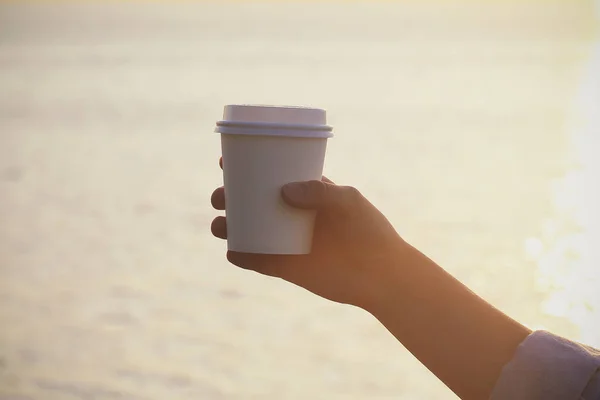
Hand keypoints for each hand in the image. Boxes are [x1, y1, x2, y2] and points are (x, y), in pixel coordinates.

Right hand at [210, 157, 405, 307]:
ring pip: (249, 231)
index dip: (247, 169)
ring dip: (229, 226)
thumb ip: (319, 191)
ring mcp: (286, 242)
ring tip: (219, 224)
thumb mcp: (347, 201)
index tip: (225, 162)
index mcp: (305, 194)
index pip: (270, 177)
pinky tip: (232, 252)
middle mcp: (291, 216)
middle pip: (252, 203)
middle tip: (220, 196)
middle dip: (229, 197)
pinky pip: (256, 261)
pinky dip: (241, 256)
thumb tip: (283, 190)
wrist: (380, 274)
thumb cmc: (369, 231)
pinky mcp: (286, 268)